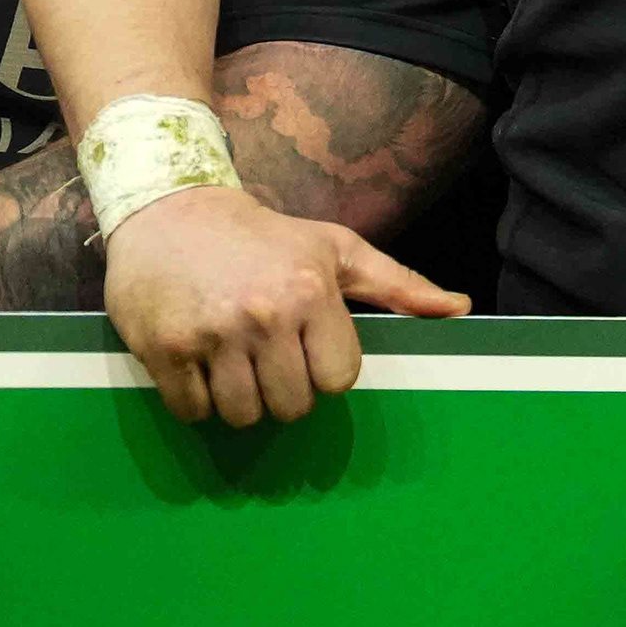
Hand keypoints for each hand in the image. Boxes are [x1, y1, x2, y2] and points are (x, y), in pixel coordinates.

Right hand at [100, 182, 466, 427]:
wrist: (172, 211)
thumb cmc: (265, 237)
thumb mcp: (337, 248)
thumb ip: (399, 284)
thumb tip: (460, 309)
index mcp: (311, 292)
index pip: (338, 379)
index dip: (324, 371)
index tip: (307, 350)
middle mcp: (263, 316)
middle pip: (291, 406)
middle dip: (284, 391)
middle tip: (268, 358)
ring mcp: (211, 335)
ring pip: (242, 415)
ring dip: (241, 402)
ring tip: (234, 363)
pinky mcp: (164, 350)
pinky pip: (192, 412)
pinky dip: (198, 402)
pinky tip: (200, 366)